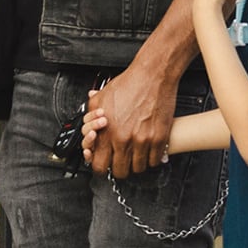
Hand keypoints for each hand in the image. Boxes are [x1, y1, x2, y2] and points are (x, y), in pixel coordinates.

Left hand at [86, 49, 179, 177]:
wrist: (152, 76)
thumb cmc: (130, 84)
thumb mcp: (101, 98)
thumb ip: (91, 115)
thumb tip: (89, 127)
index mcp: (106, 132)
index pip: (98, 165)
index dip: (102, 166)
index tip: (106, 162)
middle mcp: (123, 139)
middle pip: (119, 171)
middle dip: (119, 167)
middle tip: (122, 159)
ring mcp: (142, 141)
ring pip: (138, 169)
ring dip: (136, 163)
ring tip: (137, 153)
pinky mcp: (159, 139)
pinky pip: (154, 161)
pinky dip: (152, 158)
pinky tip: (149, 150)